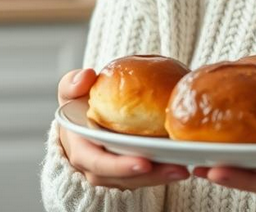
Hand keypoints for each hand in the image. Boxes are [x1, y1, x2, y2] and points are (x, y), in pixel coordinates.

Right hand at [57, 68, 189, 189]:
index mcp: (80, 148)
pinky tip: (183, 164)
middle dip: (150, 175)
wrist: (81, 118)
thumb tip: (86, 76)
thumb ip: (73, 83)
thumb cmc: (77, 104)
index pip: (97, 162)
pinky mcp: (128, 172)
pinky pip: (146, 176)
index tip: (143, 162)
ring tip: (184, 168)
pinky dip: (163, 172)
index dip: (118, 166)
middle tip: (176, 167)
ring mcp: (112, 172)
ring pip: (137, 180)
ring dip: (161, 177)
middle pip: (122, 177)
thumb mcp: (71, 91)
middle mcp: (95, 167)